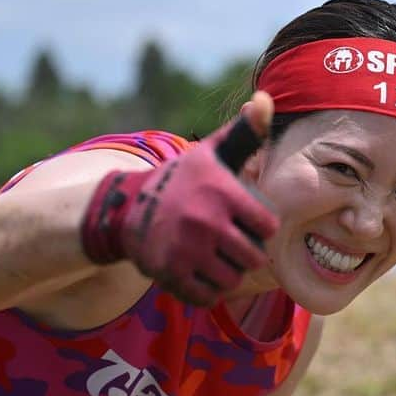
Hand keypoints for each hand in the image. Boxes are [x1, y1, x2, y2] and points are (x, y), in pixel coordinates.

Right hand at [81, 92, 278, 305]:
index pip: (269, 225)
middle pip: (254, 256)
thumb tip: (265, 98)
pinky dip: (208, 291)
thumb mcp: (211, 154)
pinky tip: (203, 276)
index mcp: (222, 192)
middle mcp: (205, 221)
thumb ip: (244, 132)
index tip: (250, 222)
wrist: (127, 207)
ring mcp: (186, 250)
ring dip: (230, 274)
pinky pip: (208, 297)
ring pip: (233, 279)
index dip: (264, 226)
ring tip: (221, 261)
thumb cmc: (182, 180)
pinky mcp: (170, 274)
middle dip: (250, 254)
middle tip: (236, 247)